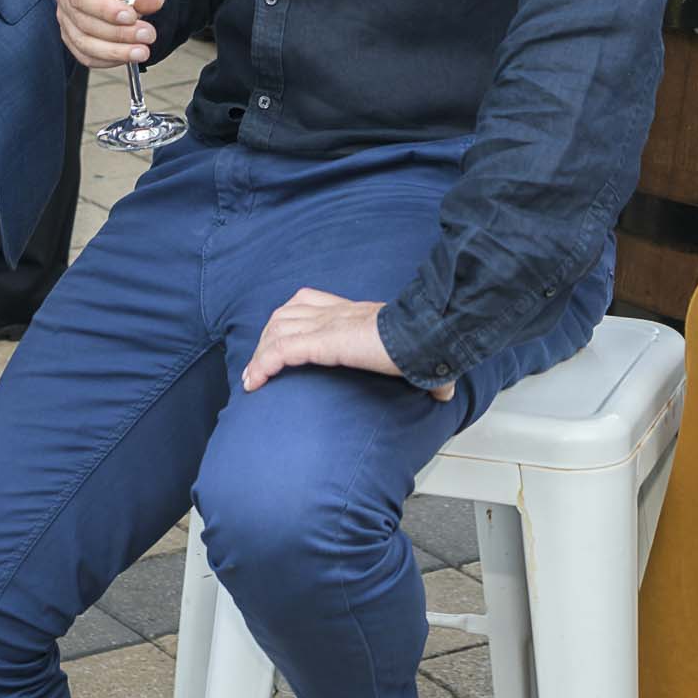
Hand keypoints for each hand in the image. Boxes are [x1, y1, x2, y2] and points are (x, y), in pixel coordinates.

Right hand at [54, 0, 157, 67]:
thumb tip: (153, 1)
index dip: (105, 10)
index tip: (131, 17)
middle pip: (84, 22)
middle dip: (119, 34)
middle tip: (147, 35)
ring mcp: (65, 16)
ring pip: (84, 43)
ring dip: (116, 51)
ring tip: (142, 51)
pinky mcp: (71, 35)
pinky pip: (85, 55)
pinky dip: (108, 60)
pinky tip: (128, 57)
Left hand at [243, 288, 444, 399]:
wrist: (428, 336)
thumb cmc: (429, 345)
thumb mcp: (422, 359)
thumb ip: (428, 375)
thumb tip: (446, 395)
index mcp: (354, 313)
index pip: (309, 302)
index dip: (288, 321)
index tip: (278, 344)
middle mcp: (336, 313)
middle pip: (285, 314)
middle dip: (267, 339)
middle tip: (257, 367)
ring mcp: (327, 325)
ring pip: (277, 330)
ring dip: (259, 354)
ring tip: (252, 379)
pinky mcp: (322, 341)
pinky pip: (280, 351)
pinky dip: (262, 365)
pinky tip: (254, 383)